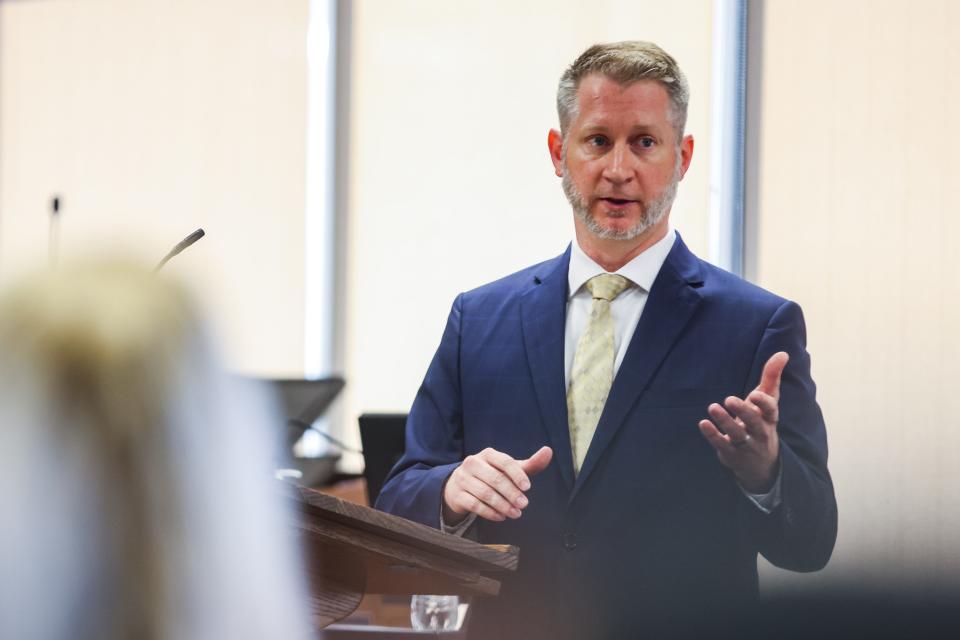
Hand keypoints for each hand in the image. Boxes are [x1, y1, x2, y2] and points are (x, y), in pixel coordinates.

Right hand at [442, 446, 552, 523]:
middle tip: (524, 505)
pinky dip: (490, 512)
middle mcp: (473, 463)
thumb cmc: (491, 475)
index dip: (517, 475)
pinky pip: (475, 505)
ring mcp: (462, 479)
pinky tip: (501, 516)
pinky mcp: (457, 495)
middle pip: (495, 479)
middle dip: (512, 493)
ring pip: (485, 493)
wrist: (459, 486)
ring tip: (515, 513)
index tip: (528, 488)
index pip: (504, 462)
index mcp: (488, 454)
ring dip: (503, 505)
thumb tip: (548, 451)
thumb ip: (530, 464)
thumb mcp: (509, 469)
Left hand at [698, 352, 787, 492]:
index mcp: (769, 418)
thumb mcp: (768, 402)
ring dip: (725, 421)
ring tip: (713, 407)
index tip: (755, 393)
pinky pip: (721, 444)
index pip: (771, 411)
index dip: (764, 403)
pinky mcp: (731, 454)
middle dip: (743, 411)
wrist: (760, 464)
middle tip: (729, 399)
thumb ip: (772, 377)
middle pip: (754, 423)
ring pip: (737, 434)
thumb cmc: (762, 422)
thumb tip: (782, 353)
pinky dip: (712, 435)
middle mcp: (760, 432)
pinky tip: (703, 423)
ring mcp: (746, 445)